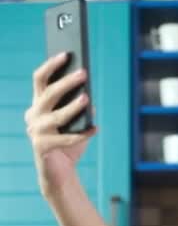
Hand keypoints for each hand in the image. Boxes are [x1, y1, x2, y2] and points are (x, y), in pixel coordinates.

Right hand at [25, 53, 96, 195]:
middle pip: (48, 94)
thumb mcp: (76, 122)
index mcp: (38, 105)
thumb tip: (88, 95)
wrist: (60, 172)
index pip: (40, 80)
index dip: (51, 65)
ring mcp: (35, 132)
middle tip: (83, 73)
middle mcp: (33, 116)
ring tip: (87, 98)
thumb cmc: (68, 143)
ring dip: (72, 106)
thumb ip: (80, 108)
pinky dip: (82, 134)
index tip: (66, 54)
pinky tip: (95, 128)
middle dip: (66, 82)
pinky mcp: (41, 147)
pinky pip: (66, 138)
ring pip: (56, 116)